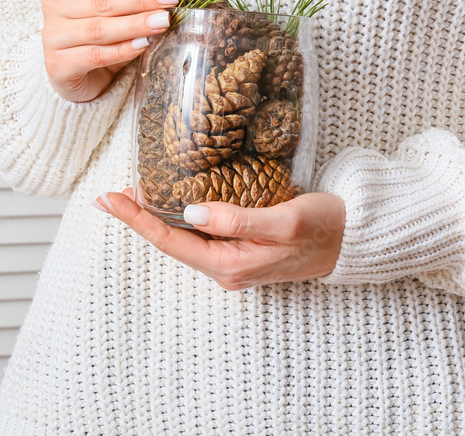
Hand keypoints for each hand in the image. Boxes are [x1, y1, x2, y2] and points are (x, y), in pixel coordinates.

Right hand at [42, 0, 202, 102]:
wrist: (75, 76)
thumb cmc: (103, 39)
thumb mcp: (126, 13)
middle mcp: (58, 5)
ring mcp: (53, 36)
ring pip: (99, 28)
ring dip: (134, 24)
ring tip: (163, 21)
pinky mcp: (57, 65)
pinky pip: (93, 56)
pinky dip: (120, 50)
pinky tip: (142, 46)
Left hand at [93, 187, 346, 289]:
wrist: (354, 240)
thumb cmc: (324, 228)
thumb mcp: (284, 219)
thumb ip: (237, 218)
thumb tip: (191, 212)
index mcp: (231, 265)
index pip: (171, 241)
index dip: (138, 220)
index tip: (111, 200)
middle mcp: (227, 269)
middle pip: (170, 243)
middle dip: (138, 219)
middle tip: (110, 196)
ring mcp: (235, 262)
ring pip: (184, 240)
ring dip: (156, 218)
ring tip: (132, 197)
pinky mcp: (244, 249)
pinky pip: (201, 237)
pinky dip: (179, 218)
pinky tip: (171, 204)